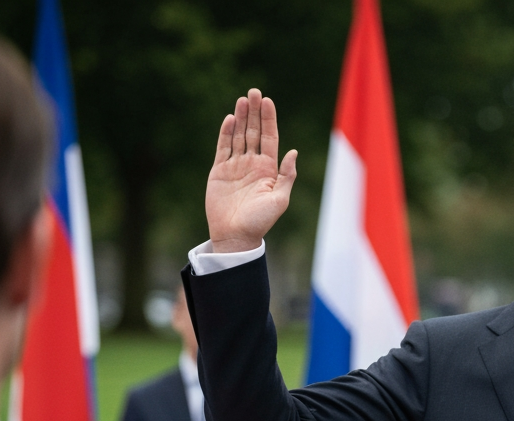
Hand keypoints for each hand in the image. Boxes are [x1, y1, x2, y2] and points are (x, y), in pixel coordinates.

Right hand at [206, 88, 297, 252]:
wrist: (235, 235)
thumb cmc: (260, 221)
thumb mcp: (280, 199)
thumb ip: (287, 175)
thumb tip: (293, 151)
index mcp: (269, 169)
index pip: (269, 137)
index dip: (268, 119)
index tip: (267, 101)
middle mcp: (252, 164)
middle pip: (253, 132)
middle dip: (254, 112)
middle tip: (254, 91)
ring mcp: (235, 166)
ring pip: (238, 136)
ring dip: (240, 117)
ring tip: (243, 99)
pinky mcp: (219, 171)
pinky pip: (223, 148)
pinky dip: (226, 133)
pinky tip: (229, 118)